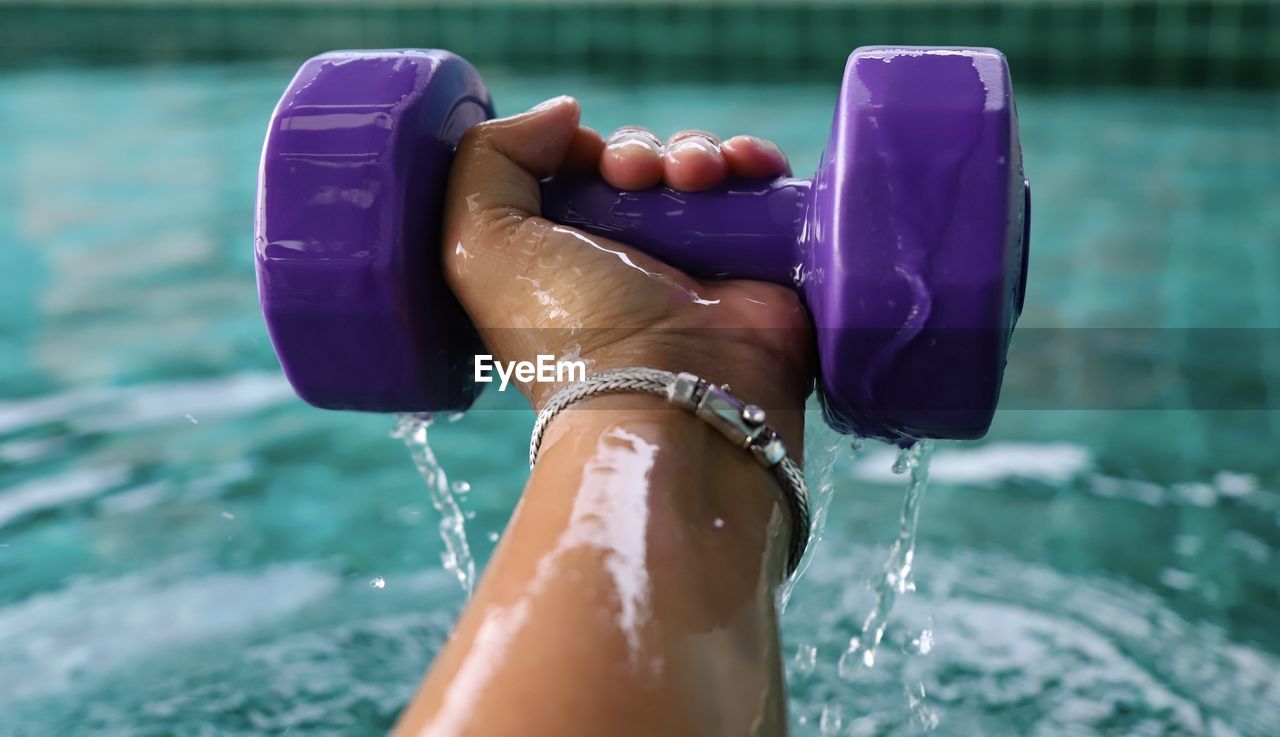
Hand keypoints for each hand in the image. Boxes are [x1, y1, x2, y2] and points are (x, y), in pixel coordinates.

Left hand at [442, 97, 812, 442]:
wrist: (669, 392)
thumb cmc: (568, 328)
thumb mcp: (480, 242)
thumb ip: (488, 159)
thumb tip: (563, 114)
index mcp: (561, 254)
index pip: (574, 173)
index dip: (579, 149)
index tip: (586, 159)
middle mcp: (626, 258)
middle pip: (636, 165)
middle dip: (637, 153)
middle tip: (636, 179)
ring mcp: (694, 260)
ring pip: (696, 168)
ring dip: (693, 152)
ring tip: (695, 179)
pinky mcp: (756, 262)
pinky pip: (757, 187)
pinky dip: (751, 162)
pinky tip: (743, 168)